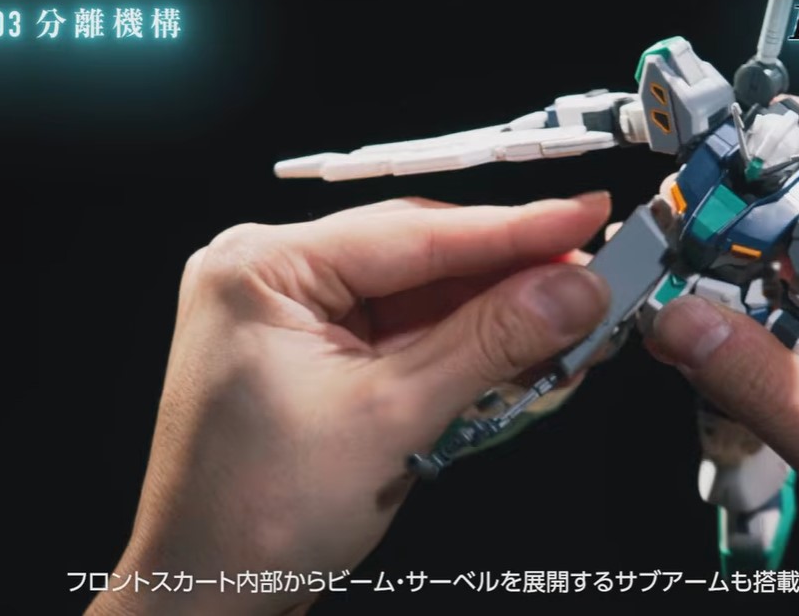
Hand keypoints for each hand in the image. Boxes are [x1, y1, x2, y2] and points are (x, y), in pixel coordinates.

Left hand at [87, 193, 612, 614]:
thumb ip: (490, 343)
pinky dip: (459, 349)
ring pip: (417, 298)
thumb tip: (569, 291)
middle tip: (590, 280)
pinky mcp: (310, 355)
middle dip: (507, 278)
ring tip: (567, 326)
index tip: (582, 219)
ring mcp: (288, 317)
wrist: (208, 595)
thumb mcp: (391, 417)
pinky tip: (517, 355)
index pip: (413, 232)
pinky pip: (400, 334)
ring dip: (491, 318)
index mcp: (262, 268)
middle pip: (417, 258)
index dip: (513, 229)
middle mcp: (269, 277)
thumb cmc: (255, 517)